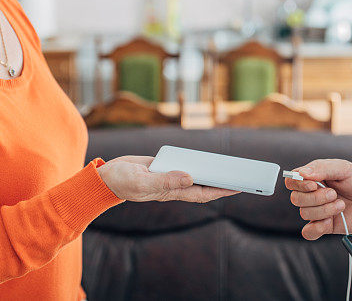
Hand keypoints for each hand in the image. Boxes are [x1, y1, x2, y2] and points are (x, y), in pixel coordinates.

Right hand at [97, 155, 238, 202]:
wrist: (107, 175)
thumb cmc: (122, 181)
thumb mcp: (142, 181)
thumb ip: (164, 181)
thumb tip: (190, 177)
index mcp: (171, 192)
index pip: (202, 193)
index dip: (221, 191)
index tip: (239, 187)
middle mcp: (173, 185)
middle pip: (204, 184)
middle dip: (223, 182)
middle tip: (244, 174)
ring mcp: (169, 175)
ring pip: (196, 174)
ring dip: (212, 171)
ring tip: (232, 166)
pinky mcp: (164, 165)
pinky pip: (185, 164)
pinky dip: (197, 161)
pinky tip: (208, 157)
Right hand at [284, 159, 351, 238]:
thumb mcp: (344, 168)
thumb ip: (323, 168)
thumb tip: (301, 172)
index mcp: (313, 177)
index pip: (292, 181)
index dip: (298, 184)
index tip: (314, 184)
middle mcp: (312, 194)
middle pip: (296, 199)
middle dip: (315, 198)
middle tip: (334, 194)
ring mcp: (317, 211)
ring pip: (304, 213)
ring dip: (324, 210)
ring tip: (341, 204)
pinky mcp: (324, 226)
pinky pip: (309, 232)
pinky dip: (316, 228)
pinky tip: (329, 221)